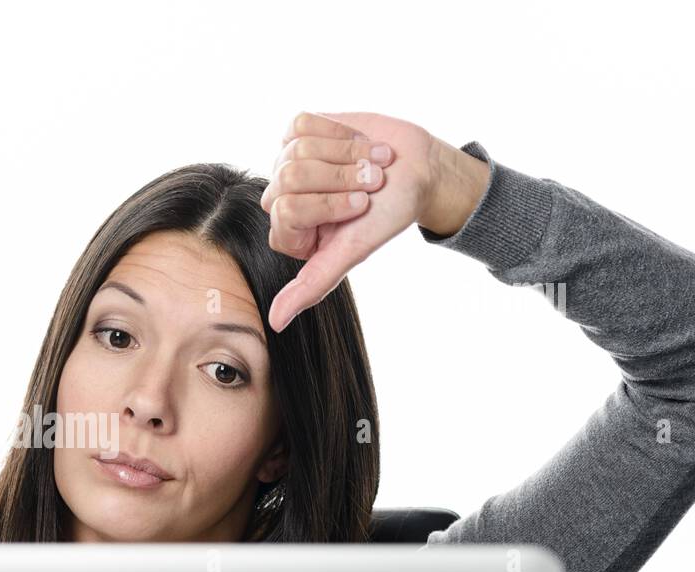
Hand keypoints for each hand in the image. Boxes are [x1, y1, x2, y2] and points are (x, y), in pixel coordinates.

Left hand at [259, 110, 442, 331]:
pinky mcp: (298, 131)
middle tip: (371, 183)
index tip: (361, 207)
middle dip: (340, 177)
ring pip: (297, 149)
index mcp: (289, 232)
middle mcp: (282, 198)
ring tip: (371, 163)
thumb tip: (277, 323)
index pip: (287, 210)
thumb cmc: (387, 215)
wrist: (417, 170)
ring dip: (346, 154)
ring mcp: (287, 162)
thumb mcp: (352, 253)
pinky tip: (357, 144)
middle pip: (290, 177)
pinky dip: (339, 131)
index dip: (327, 204)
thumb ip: (312, 285)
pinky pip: (302, 123)